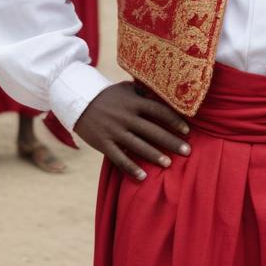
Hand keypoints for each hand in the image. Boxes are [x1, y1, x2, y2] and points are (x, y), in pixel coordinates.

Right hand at [73, 82, 190, 180]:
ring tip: (169, 164)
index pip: (159, 111)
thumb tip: (165, 94)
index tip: (187, 131)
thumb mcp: (125, 88)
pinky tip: (143, 177)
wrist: (78, 100)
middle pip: (153, 131)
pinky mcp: (104, 143)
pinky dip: (131, 168)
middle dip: (171, 142)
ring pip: (138, 146)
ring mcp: (114, 131)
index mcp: (134, 102)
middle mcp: (126, 117)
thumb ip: (144, 92)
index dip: (175, 121)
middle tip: (188, 151)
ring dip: (155, 156)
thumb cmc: (107, 95)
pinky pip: (119, 158)